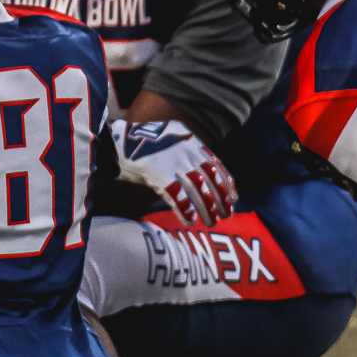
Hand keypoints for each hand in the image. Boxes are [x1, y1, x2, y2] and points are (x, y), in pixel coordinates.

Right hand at [110, 119, 237, 228]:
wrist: (122, 136)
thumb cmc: (146, 137)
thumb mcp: (174, 134)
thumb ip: (188, 147)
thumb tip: (200, 165)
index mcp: (193, 143)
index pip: (217, 166)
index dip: (227, 184)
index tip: (234, 198)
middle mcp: (188, 154)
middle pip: (210, 181)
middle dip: (220, 200)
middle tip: (226, 215)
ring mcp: (175, 164)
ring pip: (198, 191)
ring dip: (206, 209)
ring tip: (210, 222)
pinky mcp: (161, 175)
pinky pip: (177, 197)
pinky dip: (185, 210)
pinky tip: (189, 220)